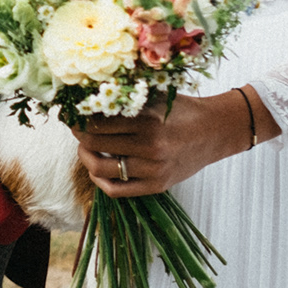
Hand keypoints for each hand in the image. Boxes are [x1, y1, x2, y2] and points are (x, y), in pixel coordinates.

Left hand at [71, 89, 265, 196]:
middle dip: (79, 135)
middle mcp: (149, 146)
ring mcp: (153, 169)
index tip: (72, 113)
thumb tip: (88, 97)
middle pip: (95, 143)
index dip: (79, 118)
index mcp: (147, 120)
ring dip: (85, 157)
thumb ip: (127, 98)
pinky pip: (117, 190)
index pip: (98, 122)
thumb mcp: (156, 96)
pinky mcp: (156, 186)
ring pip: (101, 168)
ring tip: (84, 148)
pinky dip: (100, 180)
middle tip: (75, 128)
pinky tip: (97, 169)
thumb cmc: (181, 110)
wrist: (214, 131)